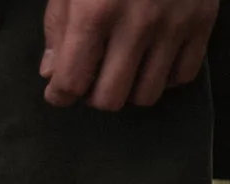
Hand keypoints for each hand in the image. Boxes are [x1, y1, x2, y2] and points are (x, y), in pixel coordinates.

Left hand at [41, 0, 218, 110]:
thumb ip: (58, 27)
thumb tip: (52, 74)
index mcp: (96, 12)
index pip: (71, 83)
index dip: (60, 94)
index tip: (59, 89)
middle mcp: (137, 24)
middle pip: (109, 99)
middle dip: (93, 95)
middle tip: (93, 76)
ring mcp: (174, 24)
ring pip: (146, 95)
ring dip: (129, 89)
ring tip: (123, 68)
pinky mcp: (203, 20)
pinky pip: (182, 76)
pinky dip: (164, 76)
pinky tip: (154, 59)